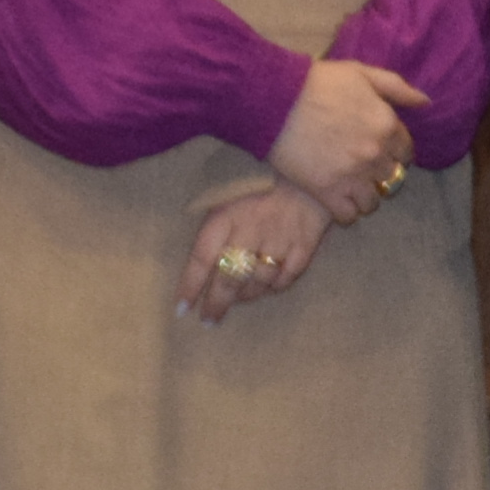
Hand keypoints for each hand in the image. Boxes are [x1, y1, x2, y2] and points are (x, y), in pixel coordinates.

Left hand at [180, 182, 327, 324]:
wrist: (307, 170)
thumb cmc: (259, 184)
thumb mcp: (228, 197)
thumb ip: (214, 228)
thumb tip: (200, 265)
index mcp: (226, 216)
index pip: (202, 258)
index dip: (191, 286)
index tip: (183, 308)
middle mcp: (249, 232)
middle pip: (229, 278)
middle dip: (217, 303)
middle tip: (210, 319)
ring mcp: (278, 241)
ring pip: (257, 282)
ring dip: (245, 296)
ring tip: (238, 300)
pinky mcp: (304, 246)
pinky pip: (286, 277)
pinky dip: (275, 286)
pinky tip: (268, 287)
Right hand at [269, 57, 427, 221]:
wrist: (275, 98)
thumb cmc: (317, 81)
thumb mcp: (361, 73)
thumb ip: (396, 88)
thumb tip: (426, 102)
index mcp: (386, 125)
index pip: (406, 152)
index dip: (394, 152)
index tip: (380, 151)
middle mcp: (375, 154)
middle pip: (391, 178)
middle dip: (380, 174)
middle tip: (362, 169)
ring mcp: (352, 176)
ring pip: (373, 201)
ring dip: (365, 196)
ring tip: (351, 188)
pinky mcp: (327, 192)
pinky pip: (349, 215)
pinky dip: (346, 211)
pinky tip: (337, 201)